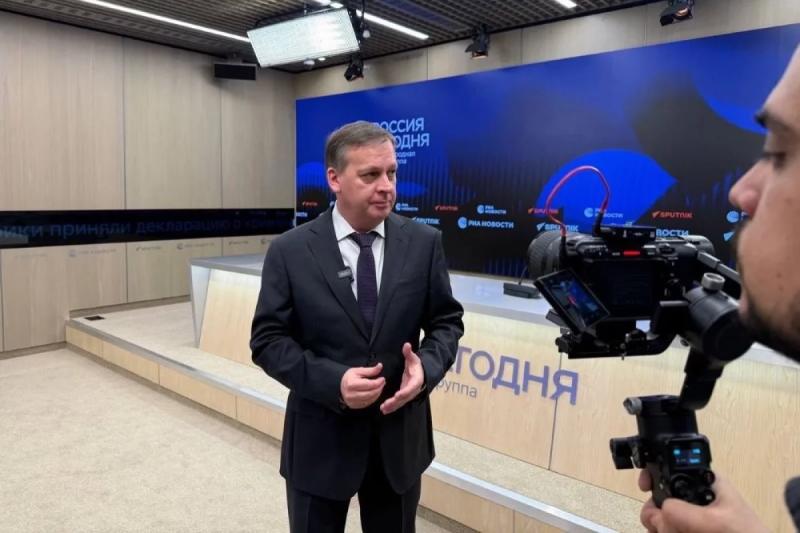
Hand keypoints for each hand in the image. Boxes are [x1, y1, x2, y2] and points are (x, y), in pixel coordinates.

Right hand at [340, 363, 384, 408]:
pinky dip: (374, 398)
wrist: (341, 386)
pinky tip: (375, 392)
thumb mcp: (358, 371)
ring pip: (371, 399)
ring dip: (378, 393)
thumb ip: (370, 370)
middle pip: (371, 393)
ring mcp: (353, 402)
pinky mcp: (355, 406)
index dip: (378, 382)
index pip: (369, 385)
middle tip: (383, 383)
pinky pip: (368, 403)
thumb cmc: (350, 378)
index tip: (382, 378)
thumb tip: (380, 366)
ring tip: (380, 387)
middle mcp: (351, 395)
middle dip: (379, 388)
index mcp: (351, 384)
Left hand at [380, 343, 423, 414]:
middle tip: (386, 405)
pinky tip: (384, 410)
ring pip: (401, 402)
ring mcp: (409, 394)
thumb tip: (407, 345)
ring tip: (383, 409)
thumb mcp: (413, 358)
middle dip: (395, 402)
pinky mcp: (404, 396)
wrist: (421, 373)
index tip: (397, 395)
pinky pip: (398, 403)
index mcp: (416, 380)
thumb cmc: (416, 365)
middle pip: (405, 398)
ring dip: (392, 406)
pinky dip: (392, 406)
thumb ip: (409, 353)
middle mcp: (413, 389)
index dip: (404, 392)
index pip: (411, 387)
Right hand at [638, 470, 768, 532]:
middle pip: (661, 496)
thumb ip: (682, 512)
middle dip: (655, 511)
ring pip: (662, 516)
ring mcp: (694, 517)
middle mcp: (696, 497)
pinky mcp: (690, 530)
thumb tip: (657, 511)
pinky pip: (668, 528)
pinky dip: (664, 532)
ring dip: (660, 526)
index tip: (644, 487)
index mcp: (705, 482)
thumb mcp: (713, 521)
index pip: (672, 467)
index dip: (654, 474)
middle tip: (658, 525)